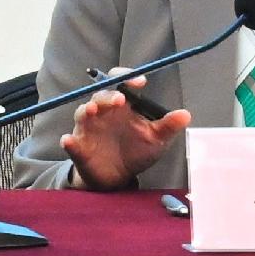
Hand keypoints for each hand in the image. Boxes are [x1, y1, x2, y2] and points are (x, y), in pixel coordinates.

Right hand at [61, 89, 190, 190]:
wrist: (119, 177)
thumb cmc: (136, 151)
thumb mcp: (156, 139)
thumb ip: (168, 126)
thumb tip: (185, 115)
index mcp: (122, 106)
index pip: (120, 83)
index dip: (127, 78)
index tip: (141, 82)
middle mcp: (103, 113)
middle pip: (101, 95)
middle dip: (109, 95)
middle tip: (120, 99)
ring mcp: (88, 129)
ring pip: (83, 114)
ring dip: (86, 110)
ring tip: (92, 111)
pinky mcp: (79, 148)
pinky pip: (71, 143)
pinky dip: (69, 142)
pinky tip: (69, 141)